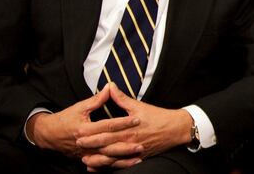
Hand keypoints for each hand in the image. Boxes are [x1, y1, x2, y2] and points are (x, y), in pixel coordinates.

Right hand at [26, 87, 140, 164]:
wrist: (48, 135)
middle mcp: (86, 143)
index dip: (123, 122)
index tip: (137, 119)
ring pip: (107, 158)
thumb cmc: (65, 119)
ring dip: (123, 158)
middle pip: (109, 145)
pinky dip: (114, 165)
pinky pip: (102, 164)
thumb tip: (110, 87)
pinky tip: (126, 164)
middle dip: (126, 145)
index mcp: (85, 129)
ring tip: (139, 156)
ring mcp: (86, 153)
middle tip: (142, 143)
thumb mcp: (80, 107)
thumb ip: (97, 99)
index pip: (108, 126)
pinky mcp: (86, 159)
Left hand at [75, 83, 191, 169]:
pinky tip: (101, 168)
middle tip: (78, 146)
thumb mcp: (139, 106)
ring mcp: (134, 151)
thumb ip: (122, 98)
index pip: (106, 132)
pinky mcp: (138, 157)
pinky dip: (111, 167)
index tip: (79, 134)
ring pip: (113, 159)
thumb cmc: (158, 117)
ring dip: (98, 161)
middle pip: (107, 146)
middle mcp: (130, 141)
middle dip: (91, 147)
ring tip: (86, 161)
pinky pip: (122, 165)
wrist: (175, 129)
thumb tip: (110, 86)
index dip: (92, 134)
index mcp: (128, 128)